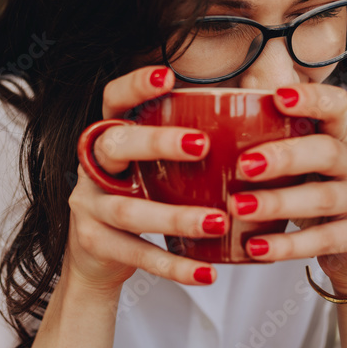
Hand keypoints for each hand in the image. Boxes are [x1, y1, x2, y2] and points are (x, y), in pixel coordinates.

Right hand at [67, 66, 221, 294]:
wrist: (97, 261)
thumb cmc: (141, 200)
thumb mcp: (153, 168)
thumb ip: (186, 143)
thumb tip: (258, 110)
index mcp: (110, 138)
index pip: (113, 100)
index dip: (135, 85)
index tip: (168, 76)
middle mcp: (93, 167)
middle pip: (116, 145)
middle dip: (157, 142)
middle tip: (201, 144)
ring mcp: (89, 206)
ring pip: (130, 209)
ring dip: (177, 216)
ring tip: (219, 221)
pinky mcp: (94, 244)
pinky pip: (137, 254)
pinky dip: (175, 265)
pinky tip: (207, 271)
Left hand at [230, 84, 346, 294]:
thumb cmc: (317, 197)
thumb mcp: (300, 168)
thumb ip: (271, 143)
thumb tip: (213, 113)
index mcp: (340, 138)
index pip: (336, 105)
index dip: (312, 98)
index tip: (278, 97)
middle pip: (327, 151)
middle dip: (284, 156)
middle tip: (244, 164)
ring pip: (323, 198)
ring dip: (278, 202)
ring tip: (238, 207)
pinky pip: (324, 240)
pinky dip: (287, 245)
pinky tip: (255, 247)